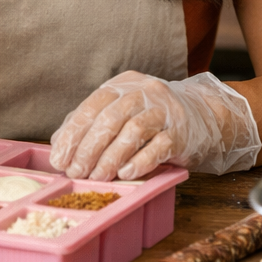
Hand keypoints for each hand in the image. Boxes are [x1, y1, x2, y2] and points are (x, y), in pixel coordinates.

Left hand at [49, 71, 260, 180]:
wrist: (202, 117)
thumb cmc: (152, 118)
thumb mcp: (121, 112)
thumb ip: (92, 123)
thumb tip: (59, 144)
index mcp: (123, 84)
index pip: (93, 105)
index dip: (74, 132)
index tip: (60, 158)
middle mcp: (144, 91)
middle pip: (111, 118)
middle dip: (89, 148)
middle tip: (76, 172)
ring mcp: (165, 110)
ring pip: (133, 131)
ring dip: (112, 157)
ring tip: (98, 177)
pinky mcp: (182, 132)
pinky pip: (159, 146)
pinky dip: (140, 161)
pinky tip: (126, 174)